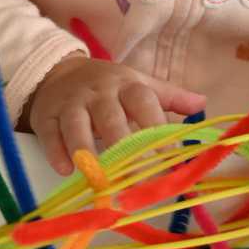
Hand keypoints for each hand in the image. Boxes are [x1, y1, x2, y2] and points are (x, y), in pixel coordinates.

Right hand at [25, 56, 206, 176]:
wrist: (58, 72)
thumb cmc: (108, 86)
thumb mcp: (138, 84)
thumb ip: (170, 97)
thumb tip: (203, 103)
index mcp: (127, 85)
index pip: (143, 102)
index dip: (155, 128)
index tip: (168, 157)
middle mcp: (99, 93)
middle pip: (110, 116)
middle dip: (122, 144)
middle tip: (134, 175)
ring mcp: (71, 103)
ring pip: (77, 124)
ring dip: (86, 148)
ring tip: (97, 176)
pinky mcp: (46, 115)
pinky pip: (50, 133)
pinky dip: (56, 151)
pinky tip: (65, 170)